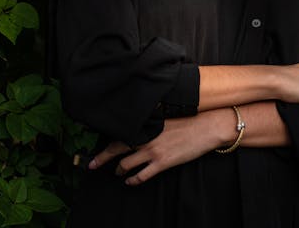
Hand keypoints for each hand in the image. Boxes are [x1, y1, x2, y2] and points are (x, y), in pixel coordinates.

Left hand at [88, 108, 232, 185]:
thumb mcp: (166, 117)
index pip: (121, 132)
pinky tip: (130, 182)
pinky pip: (141, 175)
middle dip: (102, 158)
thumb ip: (151, 122)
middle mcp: (146, 136)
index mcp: (147, 124)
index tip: (97, 145)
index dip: (106, 141)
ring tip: (116, 172)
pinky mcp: (163, 162)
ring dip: (119, 170)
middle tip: (92, 165)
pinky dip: (132, 180)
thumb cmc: (189, 120)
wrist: (206, 127)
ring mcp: (153, 150)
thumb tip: (140, 126)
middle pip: (117, 148)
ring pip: (126, 164)